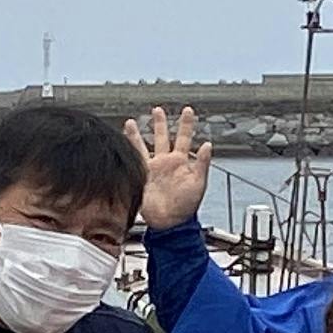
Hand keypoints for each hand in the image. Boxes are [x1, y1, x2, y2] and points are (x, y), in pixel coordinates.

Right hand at [129, 105, 210, 229]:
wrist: (169, 223)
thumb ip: (203, 163)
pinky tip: (123, 138)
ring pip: (144, 145)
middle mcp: (166, 162)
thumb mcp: (199, 183)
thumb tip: (208, 145)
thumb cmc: (187, 207)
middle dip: (161, 123)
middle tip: (158, 109)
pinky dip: (129, 147)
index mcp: (182, 162)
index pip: (185, 137)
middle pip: (163, 137)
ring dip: (138, 133)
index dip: (186, 124)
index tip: (187, 110)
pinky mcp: (141, 175)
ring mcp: (153, 168)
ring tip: (132, 121)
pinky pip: (134, 158)